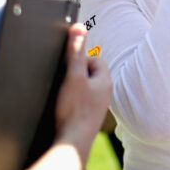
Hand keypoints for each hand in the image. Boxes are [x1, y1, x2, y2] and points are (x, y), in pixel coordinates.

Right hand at [53, 23, 111, 163]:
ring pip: (86, 87)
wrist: (73, 141)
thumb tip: (79, 28)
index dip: (81, 57)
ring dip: (74, 87)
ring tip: (64, 95)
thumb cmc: (74, 110)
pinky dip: (73, 100)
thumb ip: (75, 52)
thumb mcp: (72, 75)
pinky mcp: (89, 116)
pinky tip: (65, 106)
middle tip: (64, 81)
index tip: (68, 64)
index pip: (96, 58)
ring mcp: (98, 105)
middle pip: (90, 73)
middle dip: (76, 72)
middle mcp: (105, 92)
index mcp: (105, 80)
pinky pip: (82, 101)